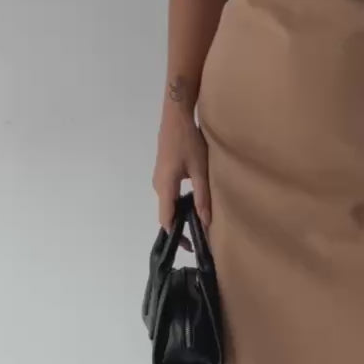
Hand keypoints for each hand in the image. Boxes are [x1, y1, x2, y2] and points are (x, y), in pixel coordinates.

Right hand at [152, 113, 210, 239]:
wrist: (176, 117)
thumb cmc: (188, 141)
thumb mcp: (200, 169)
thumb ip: (202, 196)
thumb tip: (205, 221)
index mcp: (165, 186)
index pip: (166, 219)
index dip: (176, 235)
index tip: (189, 246)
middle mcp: (158, 185)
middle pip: (167, 213)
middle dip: (181, 226)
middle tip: (199, 236)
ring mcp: (158, 178)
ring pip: (168, 203)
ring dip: (181, 213)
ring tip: (198, 221)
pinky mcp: (163, 172)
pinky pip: (169, 194)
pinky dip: (179, 202)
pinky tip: (193, 202)